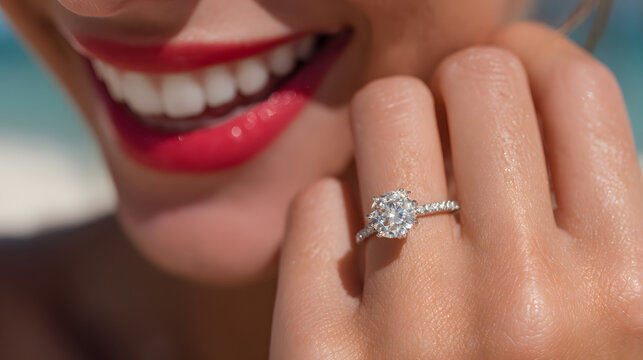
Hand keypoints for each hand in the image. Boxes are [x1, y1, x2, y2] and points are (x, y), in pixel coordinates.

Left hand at [270, 23, 642, 358]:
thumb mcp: (621, 321)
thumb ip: (602, 215)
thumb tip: (538, 89)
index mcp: (630, 290)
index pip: (570, 86)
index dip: (537, 66)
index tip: (514, 83)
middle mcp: (526, 301)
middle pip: (474, 76)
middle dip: (463, 91)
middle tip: (455, 132)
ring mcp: (410, 328)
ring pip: (384, 111)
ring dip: (393, 132)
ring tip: (404, 182)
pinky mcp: (316, 355)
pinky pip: (316, 204)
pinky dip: (334, 217)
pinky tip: (357, 263)